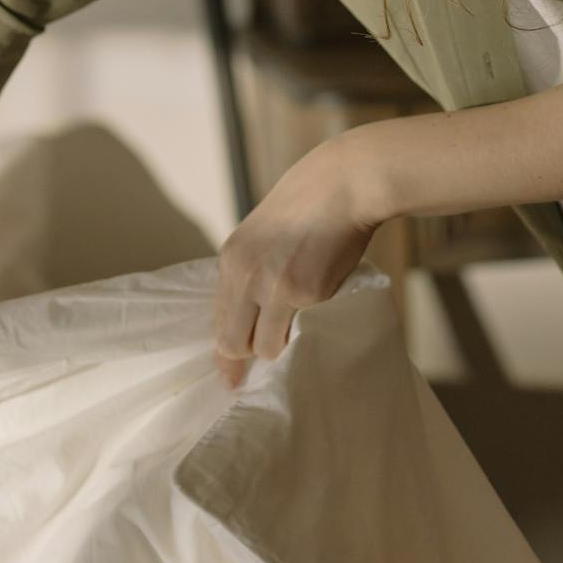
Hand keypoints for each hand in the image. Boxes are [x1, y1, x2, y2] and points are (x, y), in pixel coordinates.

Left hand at [213, 132, 387, 389]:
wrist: (344, 184)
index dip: (224, 349)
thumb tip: (250, 312)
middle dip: (242, 361)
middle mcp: (245, 274)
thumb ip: (251, 269)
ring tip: (294, 330)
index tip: (228, 373)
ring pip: (265, 345)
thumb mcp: (262, 233)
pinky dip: (307, 327)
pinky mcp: (306, 292)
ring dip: (278, 345)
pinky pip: (299, 330)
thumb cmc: (309, 204)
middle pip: (231, 340)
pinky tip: (318, 305)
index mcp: (230, 257)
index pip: (217, 317)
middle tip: (247, 379)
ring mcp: (274, 285)